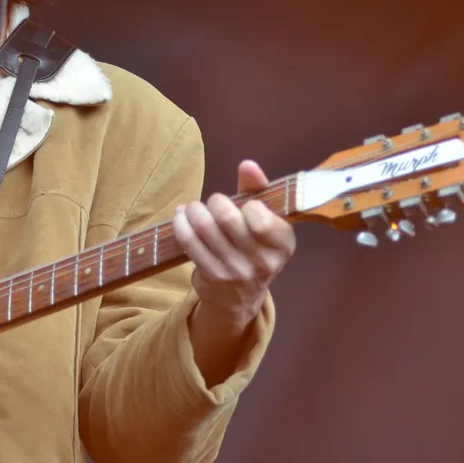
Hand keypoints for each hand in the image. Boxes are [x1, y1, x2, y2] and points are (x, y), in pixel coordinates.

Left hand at [173, 160, 295, 333]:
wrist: (239, 297)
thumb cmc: (253, 247)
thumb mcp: (264, 220)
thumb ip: (257, 189)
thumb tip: (247, 164)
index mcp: (283, 245)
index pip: (260, 217)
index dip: (247, 204)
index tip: (244, 205)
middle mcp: (263, 262)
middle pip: (227, 217)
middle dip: (215, 201)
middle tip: (214, 203)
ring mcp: (236, 271)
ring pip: (204, 226)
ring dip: (194, 209)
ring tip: (195, 208)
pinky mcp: (211, 276)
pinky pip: (188, 241)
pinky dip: (180, 222)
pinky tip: (181, 215)